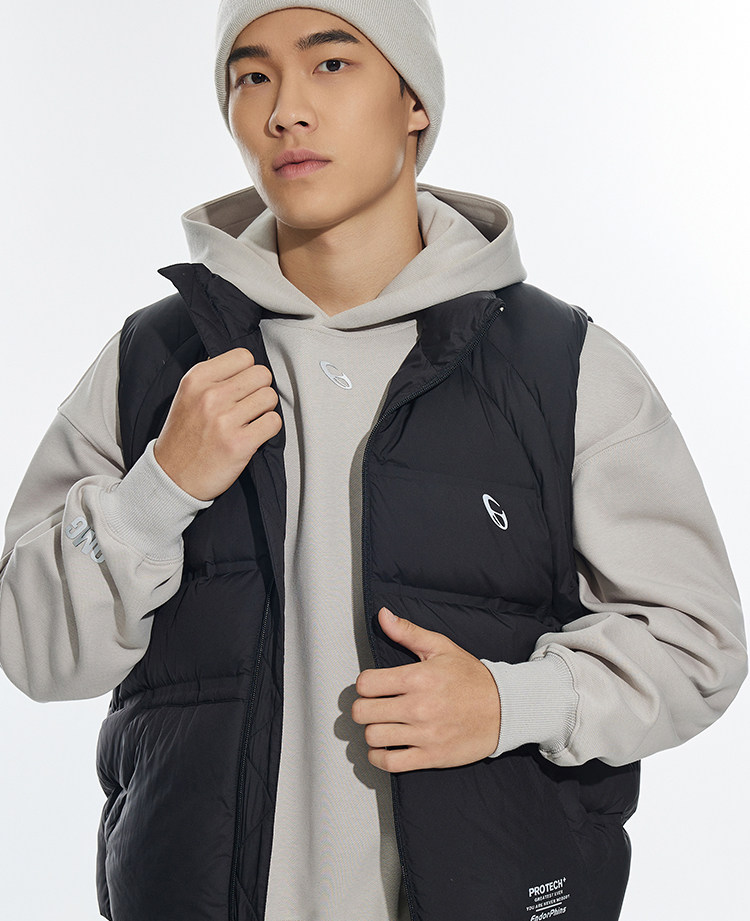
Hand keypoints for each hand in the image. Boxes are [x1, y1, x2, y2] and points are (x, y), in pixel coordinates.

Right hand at [154, 348, 281, 500]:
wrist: (172, 477)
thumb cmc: (183, 437)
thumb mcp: (188, 395)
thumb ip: (214, 376)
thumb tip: (246, 365)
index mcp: (197, 379)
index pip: (244, 356)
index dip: (247, 372)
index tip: (241, 386)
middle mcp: (210, 396)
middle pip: (262, 374)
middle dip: (259, 389)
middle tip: (248, 405)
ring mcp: (225, 420)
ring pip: (270, 397)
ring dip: (265, 410)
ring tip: (248, 421)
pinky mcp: (240, 443)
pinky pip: (274, 422)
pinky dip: (268, 429)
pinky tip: (253, 434)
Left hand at [352, 607, 501, 772]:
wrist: (504, 709)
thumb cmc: (472, 678)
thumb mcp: (441, 648)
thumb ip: (408, 632)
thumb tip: (383, 616)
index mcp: (418, 678)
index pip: (366, 683)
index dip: (364, 684)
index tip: (371, 686)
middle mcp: (419, 707)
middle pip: (363, 712)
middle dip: (362, 708)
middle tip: (371, 706)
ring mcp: (425, 734)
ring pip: (373, 737)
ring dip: (371, 731)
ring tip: (380, 724)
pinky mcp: (431, 756)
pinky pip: (391, 763)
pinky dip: (379, 758)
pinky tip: (384, 748)